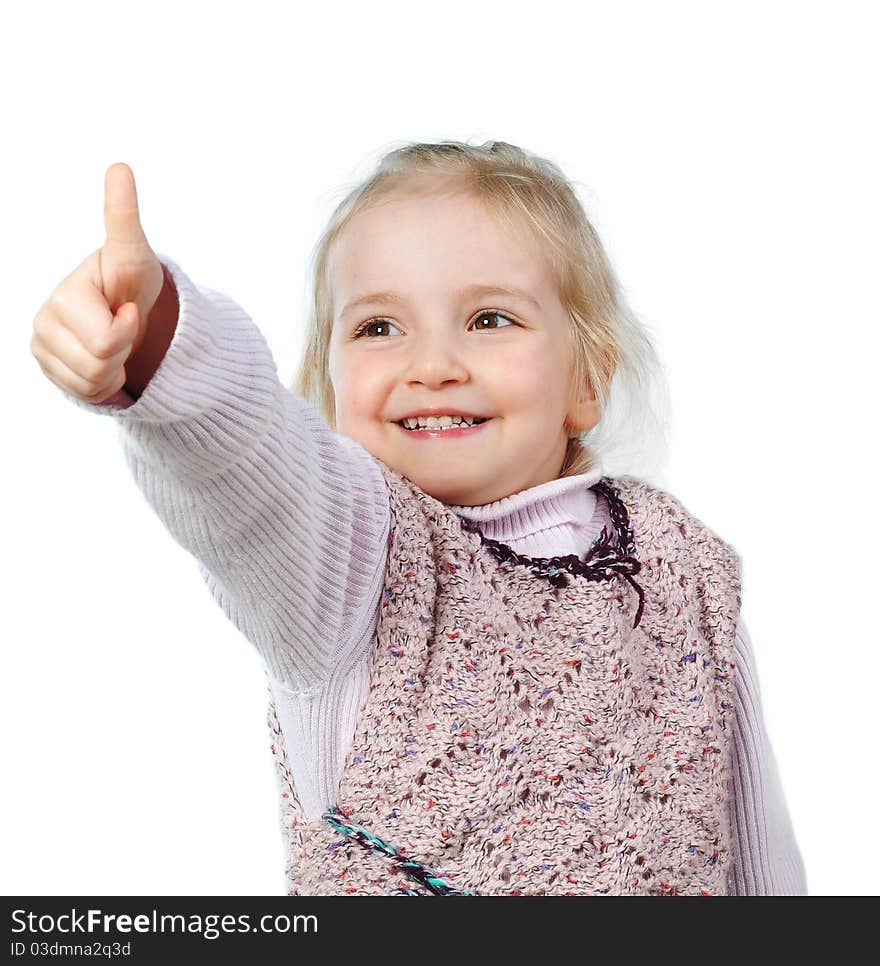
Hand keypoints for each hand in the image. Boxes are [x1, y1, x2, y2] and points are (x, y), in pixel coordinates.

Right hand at [31, 162, 164, 402]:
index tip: (127, 308)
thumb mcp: (134, 253)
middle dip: (124, 350)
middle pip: (102, 364)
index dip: (127, 327)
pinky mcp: (49, 368)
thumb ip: (123, 217)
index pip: (108, 339)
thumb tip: (119, 166)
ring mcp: (43, 346)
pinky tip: (105, 358)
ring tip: (115, 341)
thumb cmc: (130, 279)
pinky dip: (106, 382)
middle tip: (124, 326)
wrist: (126, 310)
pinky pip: (88, 394)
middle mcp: (45, 319)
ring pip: (95, 383)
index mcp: (65, 294)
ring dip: (116, 367)